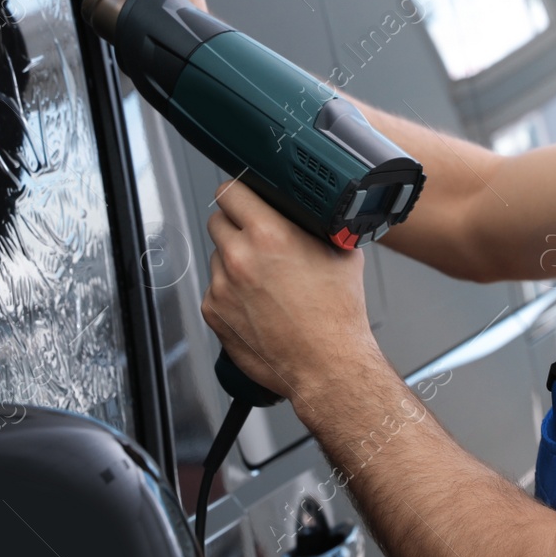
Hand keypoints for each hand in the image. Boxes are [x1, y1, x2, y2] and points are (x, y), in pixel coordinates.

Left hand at [201, 180, 377, 405]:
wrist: (328, 365)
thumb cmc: (336, 317)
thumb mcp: (341, 253)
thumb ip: (316, 226)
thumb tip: (309, 214)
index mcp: (269, 234)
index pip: (231, 191)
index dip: (238, 191)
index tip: (242, 196)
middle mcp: (240, 257)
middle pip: (217, 220)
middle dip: (235, 225)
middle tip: (256, 239)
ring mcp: (222, 287)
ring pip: (217, 256)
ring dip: (233, 261)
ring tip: (264, 281)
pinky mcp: (214, 313)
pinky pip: (215, 289)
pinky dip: (230, 292)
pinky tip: (256, 303)